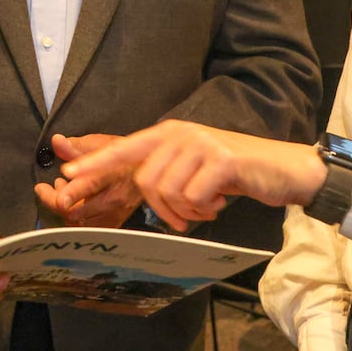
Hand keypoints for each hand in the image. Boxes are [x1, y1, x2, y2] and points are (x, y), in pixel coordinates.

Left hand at [33, 133, 142, 227]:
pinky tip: (73, 205)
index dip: (66, 193)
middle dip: (53, 200)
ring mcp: (115, 213)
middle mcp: (113, 198)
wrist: (148, 171)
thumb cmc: (124, 156)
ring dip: (64, 210)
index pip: (87, 186)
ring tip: (59, 194)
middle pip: (75, 211)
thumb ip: (75, 146)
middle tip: (45, 188)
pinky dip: (75, 219)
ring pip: (79, 223)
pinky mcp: (115, 223)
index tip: (44, 190)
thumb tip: (57, 142)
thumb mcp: (100, 144)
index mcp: (110, 174)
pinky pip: (89, 230)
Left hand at [57, 120, 325, 231]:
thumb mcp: (194, 167)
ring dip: (186, 211)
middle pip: (146, 181)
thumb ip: (166, 172)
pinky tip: (220, 201)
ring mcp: (201, 143)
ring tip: (207, 205)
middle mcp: (180, 133)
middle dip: (163, 210)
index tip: (68, 175)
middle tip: (186, 217)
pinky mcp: (222, 159)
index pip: (124, 148)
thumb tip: (139, 191)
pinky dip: (204, 210)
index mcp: (168, 134)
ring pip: (168, 192)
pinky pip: (194, 197)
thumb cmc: (234, 173)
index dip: (95, 164)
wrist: (282, 169)